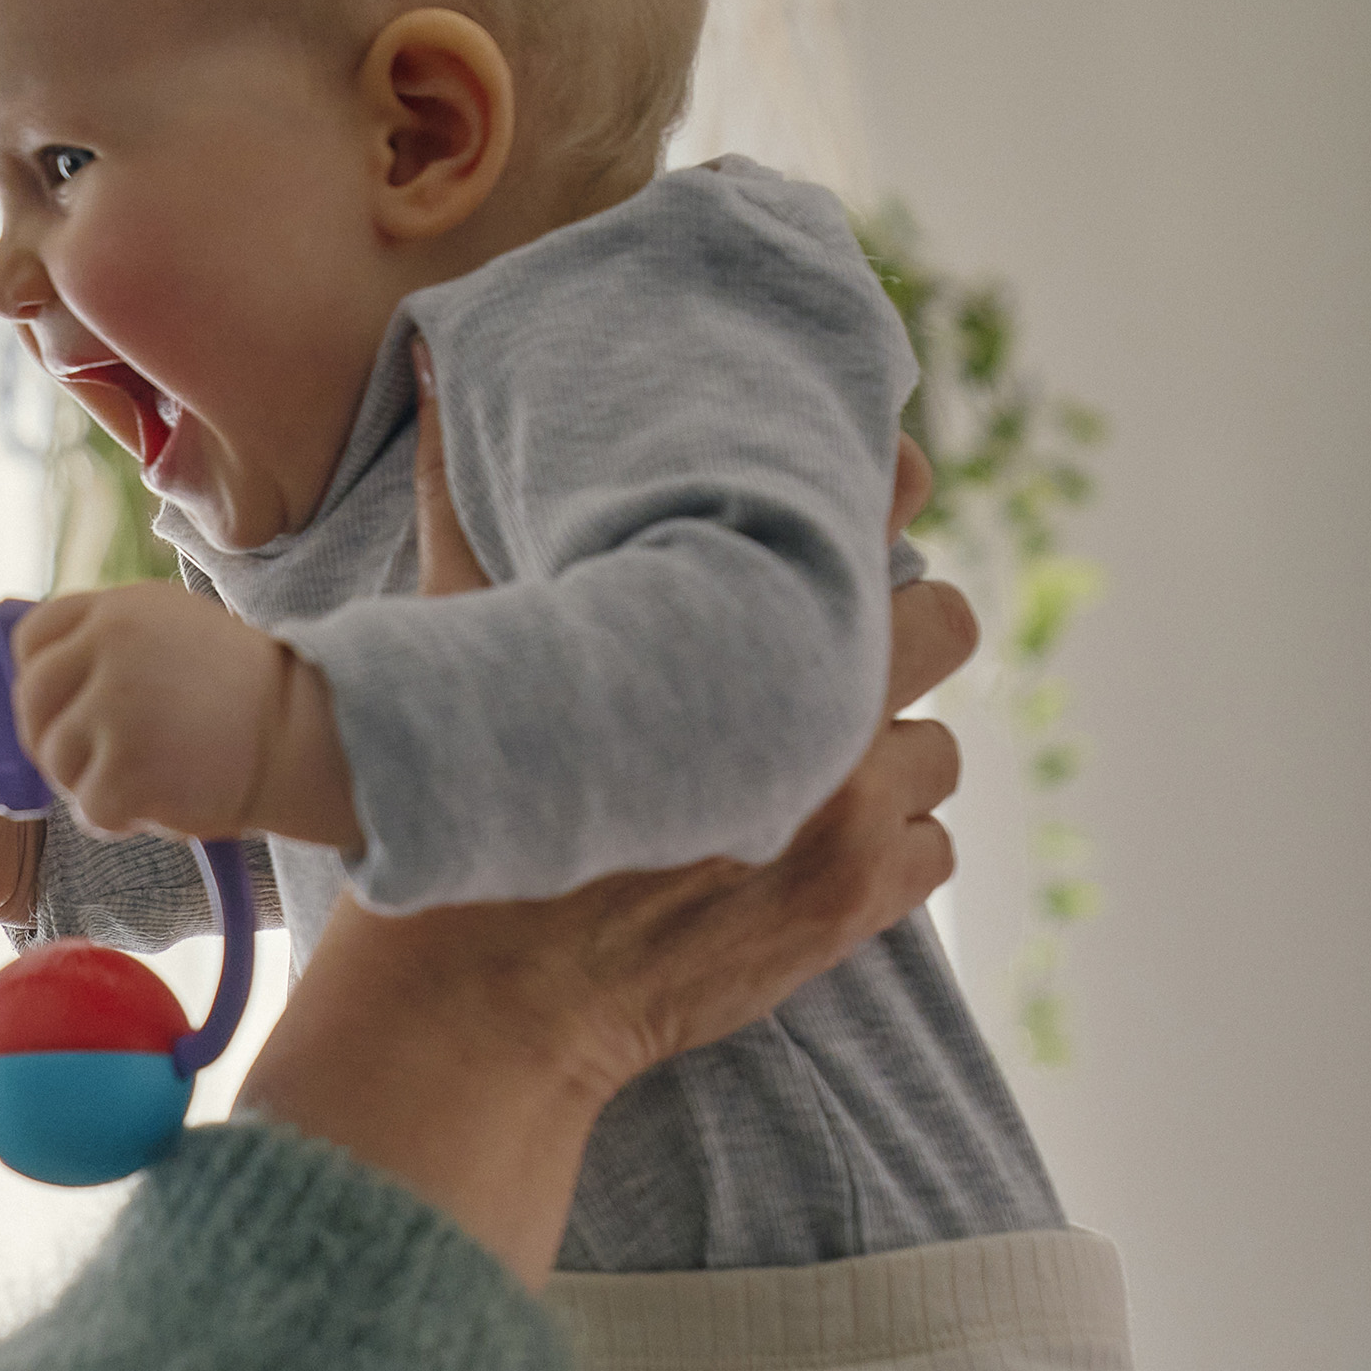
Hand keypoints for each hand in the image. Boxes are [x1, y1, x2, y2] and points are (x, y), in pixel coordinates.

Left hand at [6, 583, 355, 848]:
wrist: (309, 734)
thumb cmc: (247, 696)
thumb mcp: (176, 632)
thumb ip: (112, 644)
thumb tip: (43, 682)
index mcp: (119, 609)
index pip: (34, 637)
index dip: (40, 681)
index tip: (64, 711)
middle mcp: (108, 646)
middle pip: (32, 701)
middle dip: (54, 739)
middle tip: (95, 764)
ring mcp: (113, 705)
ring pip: (56, 759)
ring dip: (91, 782)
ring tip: (150, 777)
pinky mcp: (124, 767)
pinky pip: (89, 808)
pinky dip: (120, 819)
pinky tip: (162, 804)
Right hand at [237, 378, 979, 1282]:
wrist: (476, 1008)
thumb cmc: (452, 807)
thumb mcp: (452, 633)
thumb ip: (463, 500)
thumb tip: (429, 362)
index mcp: (729, 620)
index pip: (872, 511)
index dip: (879, 500)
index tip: (860, 508)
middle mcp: (808, 704)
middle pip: (941, 618)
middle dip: (889, 639)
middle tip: (810, 672)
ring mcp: (842, 812)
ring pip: (940, 748)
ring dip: (886, 760)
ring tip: (796, 780)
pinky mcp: (853, 908)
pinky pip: (934, 850)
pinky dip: (885, 853)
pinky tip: (800, 858)